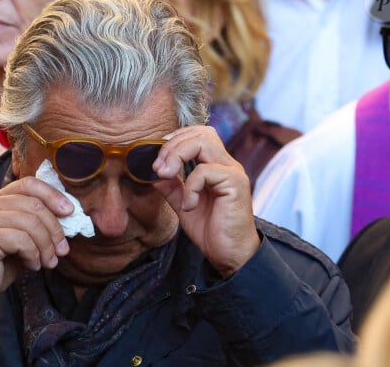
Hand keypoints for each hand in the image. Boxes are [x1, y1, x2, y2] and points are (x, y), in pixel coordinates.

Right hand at [0, 177, 73, 320]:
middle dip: (55, 229)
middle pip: (34, 205)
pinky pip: (21, 240)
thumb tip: (69, 217)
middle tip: (63, 250)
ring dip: (46, 246)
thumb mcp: (24, 238)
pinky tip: (32, 265)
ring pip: (31, 223)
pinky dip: (33, 255)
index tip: (70, 211)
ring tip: (49, 262)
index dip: (53, 195)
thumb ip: (39, 224)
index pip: (30, 184)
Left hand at [152, 126, 258, 277]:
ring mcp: (233, 172)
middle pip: (200, 132)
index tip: (156, 161)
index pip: (197, 134)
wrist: (230, 255)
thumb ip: (171, 188)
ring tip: (166, 176)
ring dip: (177, 156)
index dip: (174, 140)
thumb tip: (154, 174)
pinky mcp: (235, 184)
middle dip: (172, 145)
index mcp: (216, 165)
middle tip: (157, 168)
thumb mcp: (183, 205)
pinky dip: (190, 186)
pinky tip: (188, 205)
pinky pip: (205, 171)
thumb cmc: (211, 230)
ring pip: (203, 142)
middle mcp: (227, 164)